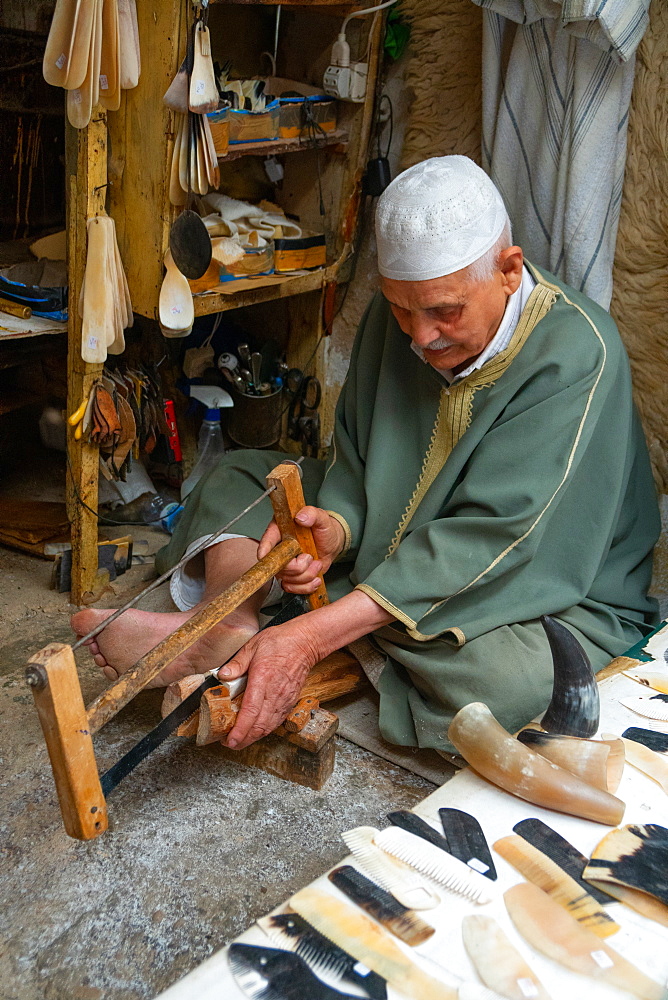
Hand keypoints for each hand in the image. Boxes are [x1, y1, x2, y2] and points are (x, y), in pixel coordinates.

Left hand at [219, 622, 318, 748]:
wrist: (305, 642)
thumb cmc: (280, 642)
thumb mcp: (253, 645)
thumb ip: (237, 663)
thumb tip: (222, 675)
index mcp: (263, 679)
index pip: (250, 711)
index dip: (239, 730)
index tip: (228, 739)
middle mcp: (274, 693)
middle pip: (259, 726)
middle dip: (243, 740)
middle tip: (228, 743)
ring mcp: (284, 699)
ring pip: (268, 727)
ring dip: (253, 738)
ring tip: (239, 740)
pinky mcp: (290, 701)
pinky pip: (277, 721)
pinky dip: (265, 730)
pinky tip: (256, 732)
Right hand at [257, 506, 344, 594]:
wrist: (331, 542)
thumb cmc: (324, 529)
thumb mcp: (321, 518)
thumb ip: (312, 513)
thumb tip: (301, 517)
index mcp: (280, 530)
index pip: (267, 541)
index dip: (266, 550)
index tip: (268, 556)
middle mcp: (279, 549)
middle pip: (278, 566)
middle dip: (298, 567)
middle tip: (310, 557)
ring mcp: (284, 564)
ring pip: (287, 579)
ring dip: (306, 576)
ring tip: (316, 563)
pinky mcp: (291, 576)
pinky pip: (292, 588)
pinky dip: (306, 586)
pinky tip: (315, 578)